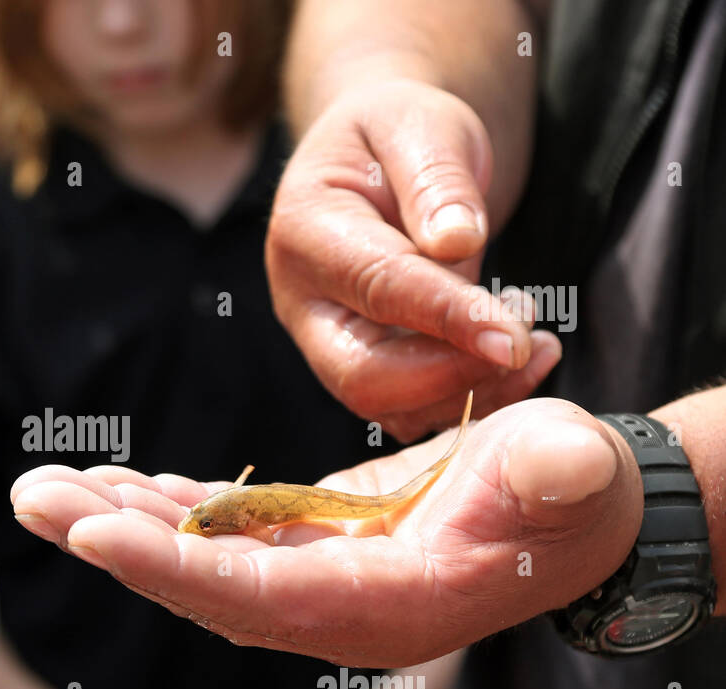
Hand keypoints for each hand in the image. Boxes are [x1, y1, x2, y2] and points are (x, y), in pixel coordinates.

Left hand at [11, 397, 642, 666]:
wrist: (569, 509)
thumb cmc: (572, 489)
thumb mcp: (575, 472)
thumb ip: (559, 474)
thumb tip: (552, 461)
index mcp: (387, 604)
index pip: (258, 597)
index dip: (171, 566)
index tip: (87, 536)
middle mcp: (335, 606)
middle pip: (202, 582)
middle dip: (114, 541)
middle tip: (31, 497)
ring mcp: (319, 580)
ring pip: (201, 557)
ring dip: (122, 521)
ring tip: (46, 486)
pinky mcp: (313, 546)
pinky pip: (225, 535)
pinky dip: (170, 508)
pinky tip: (119, 485)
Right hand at [266, 78, 560, 440]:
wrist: (383, 160)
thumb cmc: (399, 133)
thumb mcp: (420, 125)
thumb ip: (437, 179)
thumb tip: (457, 241)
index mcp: (306, 233)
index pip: (379, 288)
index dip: (448, 318)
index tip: (516, 337)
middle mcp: (304, 302)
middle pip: (363, 376)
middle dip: (452, 374)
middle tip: (530, 341)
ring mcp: (329, 343)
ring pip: (389, 406)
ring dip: (469, 392)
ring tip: (538, 344)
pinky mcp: (364, 366)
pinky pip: (411, 408)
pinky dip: (467, 398)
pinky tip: (517, 360)